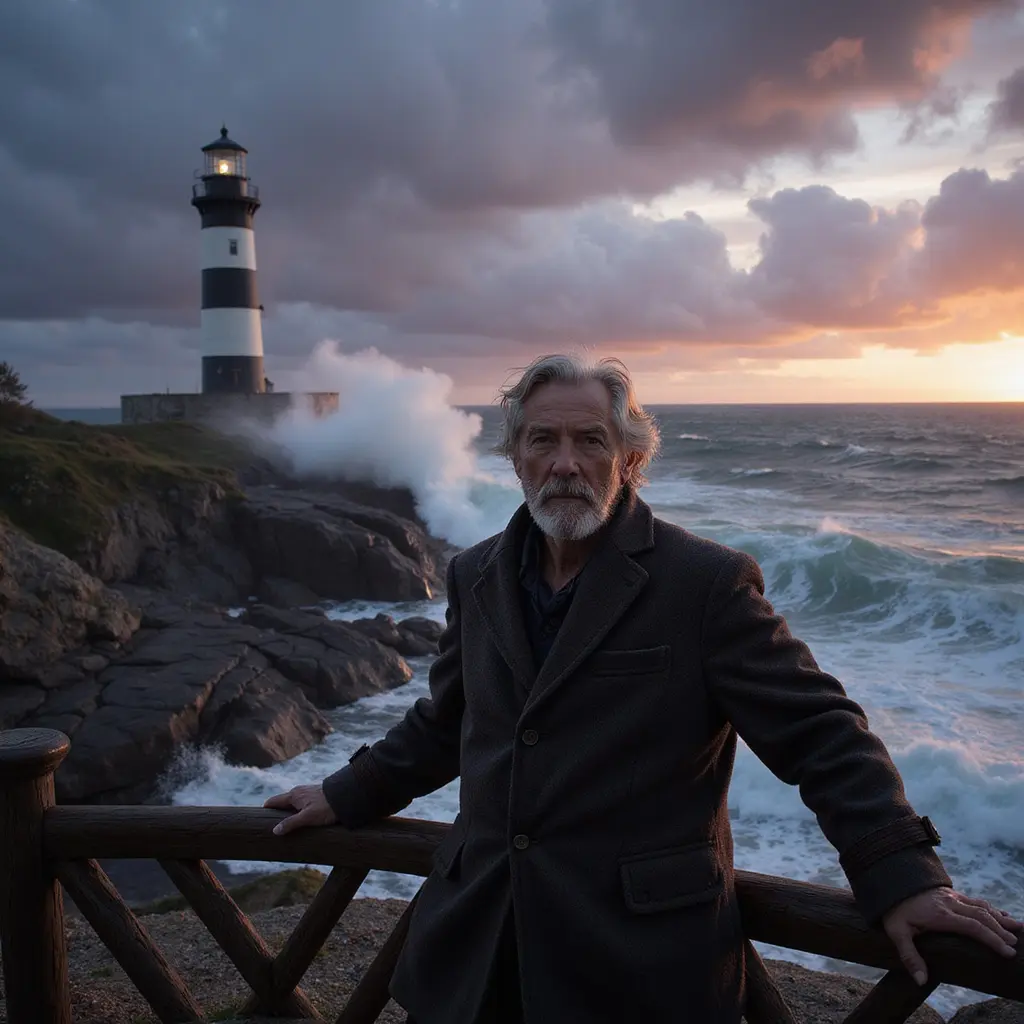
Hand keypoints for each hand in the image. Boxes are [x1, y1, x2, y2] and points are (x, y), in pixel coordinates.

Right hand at [263, 784, 337, 835]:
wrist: (347, 796)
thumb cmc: (327, 807)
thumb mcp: (308, 817)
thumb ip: (291, 823)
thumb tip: (274, 830)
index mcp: (293, 795)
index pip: (273, 801)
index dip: (265, 809)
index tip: (257, 818)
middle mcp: (299, 792)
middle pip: (282, 802)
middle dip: (276, 812)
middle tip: (270, 825)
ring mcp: (307, 793)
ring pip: (292, 803)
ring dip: (287, 812)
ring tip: (285, 825)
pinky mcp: (316, 796)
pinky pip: (301, 803)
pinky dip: (297, 810)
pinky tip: (300, 819)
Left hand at [882, 887, 1021, 984]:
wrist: (888, 877)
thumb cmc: (893, 908)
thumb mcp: (895, 931)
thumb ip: (909, 955)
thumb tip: (921, 980)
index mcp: (941, 915)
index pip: (973, 926)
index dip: (992, 939)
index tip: (1007, 951)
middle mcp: (950, 903)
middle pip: (982, 916)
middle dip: (1001, 931)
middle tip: (1016, 945)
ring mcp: (951, 896)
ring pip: (981, 906)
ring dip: (1000, 917)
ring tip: (1019, 928)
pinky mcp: (950, 893)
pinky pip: (975, 900)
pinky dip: (991, 908)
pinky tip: (1000, 914)